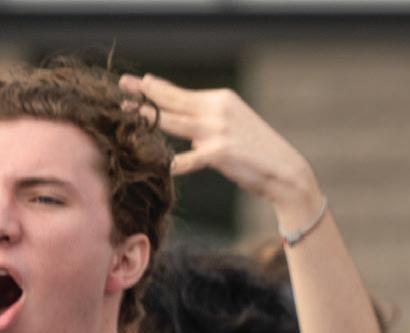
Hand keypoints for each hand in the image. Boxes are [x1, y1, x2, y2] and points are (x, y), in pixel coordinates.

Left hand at [122, 75, 321, 228]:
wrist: (286, 172)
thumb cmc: (259, 154)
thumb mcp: (234, 128)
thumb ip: (208, 125)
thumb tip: (186, 133)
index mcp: (222, 100)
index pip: (183, 93)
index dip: (158, 88)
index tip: (140, 82)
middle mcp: (217, 109)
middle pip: (173, 100)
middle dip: (145, 92)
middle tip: (122, 84)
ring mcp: (217, 130)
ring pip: (173, 122)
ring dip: (147, 116)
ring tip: (126, 110)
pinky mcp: (219, 153)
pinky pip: (187, 159)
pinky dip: (172, 162)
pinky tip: (157, 164)